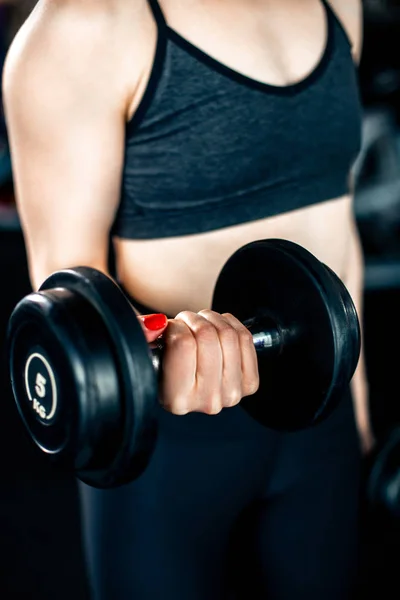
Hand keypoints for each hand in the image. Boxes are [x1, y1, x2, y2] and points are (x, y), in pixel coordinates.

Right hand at [138, 310, 259, 414]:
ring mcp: (231, 394)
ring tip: (200, 325)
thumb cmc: (164, 363)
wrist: (187, 381)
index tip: (169, 329)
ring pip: (228, 334)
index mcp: (175, 399)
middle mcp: (205, 401)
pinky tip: (218, 329)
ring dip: (212, 319)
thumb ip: (140, 333)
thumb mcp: (145, 349)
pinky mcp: (249, 384)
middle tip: (185, 323)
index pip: (183, 344)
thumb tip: (156, 323)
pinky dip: (231, 324)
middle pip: (207, 336)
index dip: (175, 326)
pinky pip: (245, 338)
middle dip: (193, 320)